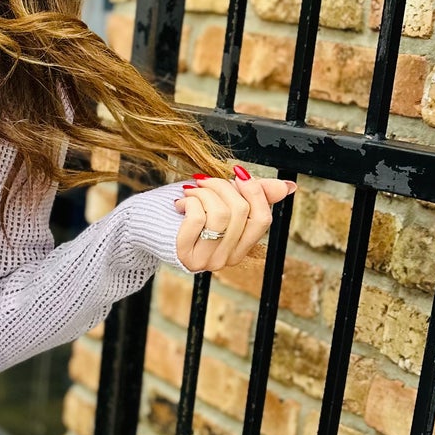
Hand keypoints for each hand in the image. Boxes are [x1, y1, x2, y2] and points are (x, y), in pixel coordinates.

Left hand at [173, 164, 295, 272]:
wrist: (146, 222)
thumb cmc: (186, 208)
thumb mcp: (223, 198)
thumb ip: (255, 195)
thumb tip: (289, 187)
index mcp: (241, 247)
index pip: (263, 219)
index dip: (254, 191)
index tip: (237, 174)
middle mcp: (226, 259)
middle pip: (242, 213)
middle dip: (222, 186)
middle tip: (203, 181)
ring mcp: (206, 261)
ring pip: (221, 215)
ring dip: (204, 193)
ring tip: (190, 191)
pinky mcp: (185, 255)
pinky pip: (198, 219)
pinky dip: (190, 202)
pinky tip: (180, 203)